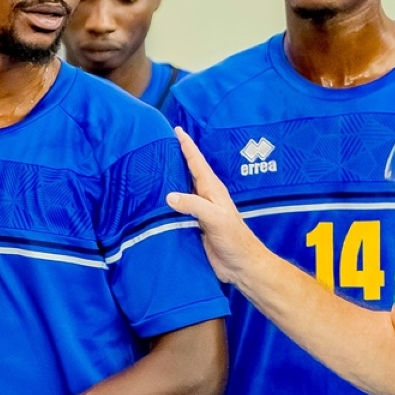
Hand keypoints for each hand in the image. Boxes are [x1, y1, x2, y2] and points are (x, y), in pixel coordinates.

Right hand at [166, 127, 268, 286]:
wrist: (241, 265)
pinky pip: (178, 210)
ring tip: (153, 169)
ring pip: (182, 190)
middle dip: (176, 157)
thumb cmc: (234, 239)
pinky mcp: (195, 226)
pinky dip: (167, 203)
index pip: (197, 162)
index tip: (176, 129)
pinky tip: (157, 203)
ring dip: (170, 180)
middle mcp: (205, 197)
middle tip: (159, 144)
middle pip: (188, 172)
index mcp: (212, 190)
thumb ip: (194, 205)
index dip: (187, 146)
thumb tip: (169, 196)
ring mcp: (200, 212)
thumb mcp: (215, 219)